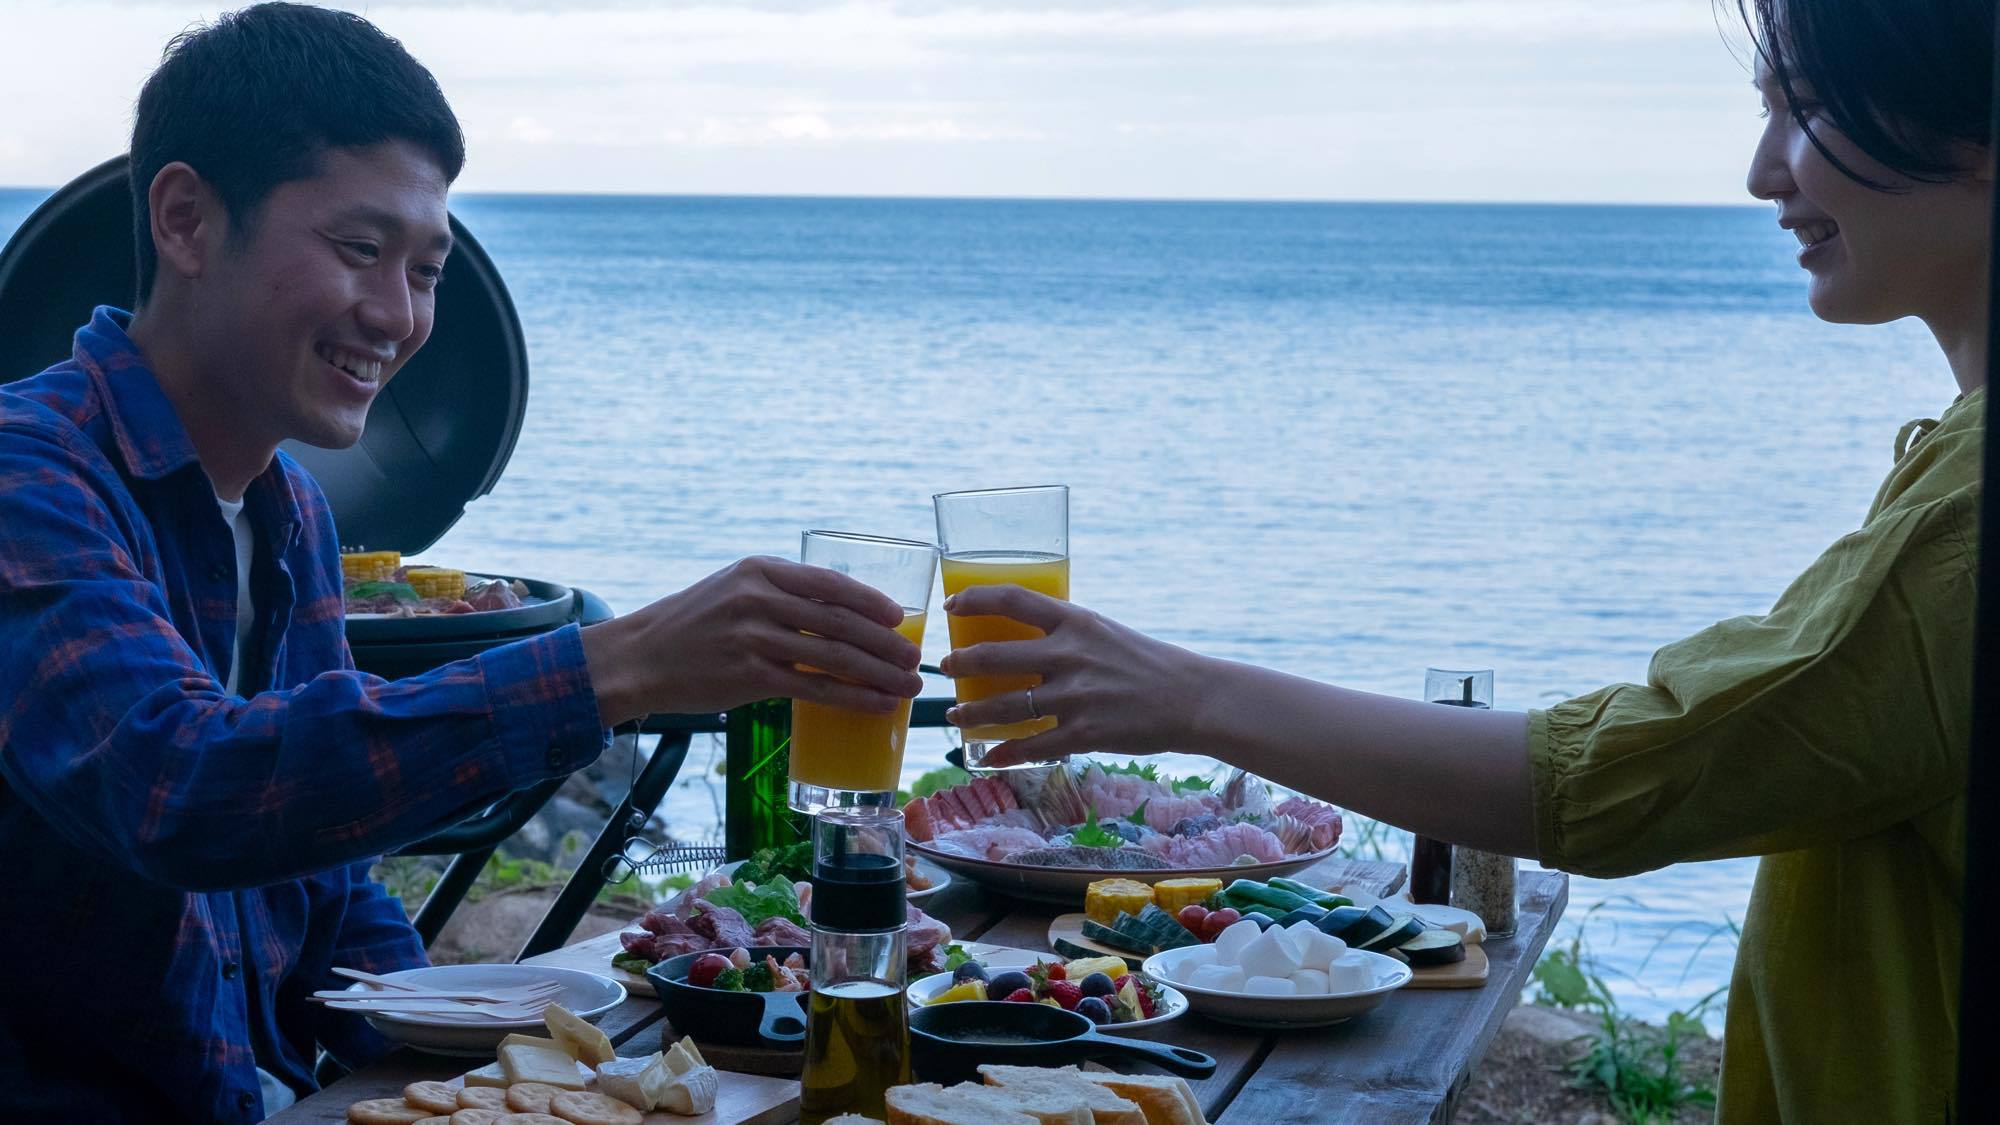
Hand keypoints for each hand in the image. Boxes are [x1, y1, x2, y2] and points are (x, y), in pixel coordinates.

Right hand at [582, 556, 922, 724]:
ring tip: (907, 686)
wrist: (638, 657)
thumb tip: (837, 614)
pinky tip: (875, 706)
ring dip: (878, 674)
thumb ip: (779, 594)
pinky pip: (814, 688)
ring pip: (834, 656)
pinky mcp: (749, 676)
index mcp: (760, 570)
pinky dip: (852, 698)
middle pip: (841, 621)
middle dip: (886, 643)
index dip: (871, 602)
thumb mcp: (733, 590)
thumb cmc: (690, 625)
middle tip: (916, 660)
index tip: (900, 617)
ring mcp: (754, 637)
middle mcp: (760, 598)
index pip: (830, 583)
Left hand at [938, 585, 1211, 765]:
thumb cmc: (1146, 662)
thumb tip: (1019, 634)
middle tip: (945, 667)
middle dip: (960, 663)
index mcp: (1076, 620)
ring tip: (955, 714)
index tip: (951, 605)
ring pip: (1006, 707)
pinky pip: (1033, 746)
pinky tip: (989, 756)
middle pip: (995, 656)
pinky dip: (1005, 753)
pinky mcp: (1085, 733)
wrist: (1192, 697)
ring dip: (972, 713)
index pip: (1012, 598)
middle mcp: (1071, 654)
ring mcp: (1077, 696)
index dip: (974, 599)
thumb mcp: (1104, 631)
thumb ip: (1064, 632)